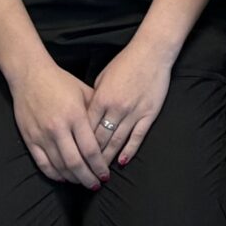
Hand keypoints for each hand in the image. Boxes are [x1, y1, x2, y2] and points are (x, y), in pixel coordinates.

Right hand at [9, 57, 110, 187]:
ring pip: (59, 166)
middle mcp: (58, 128)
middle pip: (75, 163)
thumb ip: (96, 112)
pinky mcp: (30, 139)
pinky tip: (64, 178)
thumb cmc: (61, 82)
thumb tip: (111, 131)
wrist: (31, 76)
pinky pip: (42, 164)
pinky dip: (54, 174)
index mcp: (75, 116)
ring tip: (83, 183)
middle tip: (96, 185)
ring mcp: (42, 135)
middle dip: (88, 178)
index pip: (90, 149)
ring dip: (73, 178)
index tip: (106, 175)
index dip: (99, 166)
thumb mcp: (84, 92)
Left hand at [86, 35, 174, 167]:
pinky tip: (122, 161)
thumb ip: (94, 98)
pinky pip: (137, 137)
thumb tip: (86, 117)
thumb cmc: (125, 62)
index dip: (78, 146)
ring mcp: (133, 112)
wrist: (152, 52)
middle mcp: (115, 108)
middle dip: (90, 159)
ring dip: (107, 160)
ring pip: (117, 142)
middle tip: (84, 173)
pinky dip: (129, 151)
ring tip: (101, 174)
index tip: (73, 159)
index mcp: (101, 98)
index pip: (86, 129)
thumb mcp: (103, 77)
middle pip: (99, 140)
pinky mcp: (149, 113)